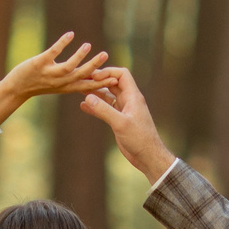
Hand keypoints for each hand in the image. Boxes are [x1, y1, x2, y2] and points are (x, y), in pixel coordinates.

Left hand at [0, 34, 117, 127]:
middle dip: (94, 66)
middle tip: (105, 55)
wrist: (15, 89)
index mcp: (66, 87)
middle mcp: (59, 82)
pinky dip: (62, 43)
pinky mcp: (39, 64)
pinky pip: (52, 53)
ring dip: (78, 56)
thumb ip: (73, 79)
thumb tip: (88, 74)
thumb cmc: (38, 84)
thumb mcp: (58, 84)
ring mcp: (49, 74)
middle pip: (80, 76)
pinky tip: (70, 34)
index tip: (115, 78)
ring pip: (68, 67)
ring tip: (88, 45)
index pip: (87, 86)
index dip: (101, 82)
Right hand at [78, 66, 177, 182]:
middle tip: (83, 80)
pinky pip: (105, 109)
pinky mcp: (119, 120)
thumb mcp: (121, 123)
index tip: (93, 76)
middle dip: (98, 81)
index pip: (121, 75)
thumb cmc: (140, 139)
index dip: (108, 72)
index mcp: (133, 96)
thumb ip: (104, 110)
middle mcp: (128, 100)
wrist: (148, 156)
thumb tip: (87, 98)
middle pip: (112, 83)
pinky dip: (95, 107)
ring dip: (95, 93)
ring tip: (80, 90)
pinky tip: (83, 106)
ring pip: (108, 96)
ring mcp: (123, 110)